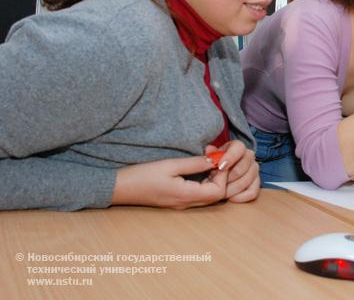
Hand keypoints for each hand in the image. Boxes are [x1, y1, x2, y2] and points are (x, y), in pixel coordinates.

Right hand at [112, 156, 226, 208]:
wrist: (119, 188)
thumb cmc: (142, 175)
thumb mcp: (170, 165)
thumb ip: (194, 164)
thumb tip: (214, 160)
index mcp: (186, 196)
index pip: (218, 192)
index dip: (223, 176)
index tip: (218, 159)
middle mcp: (186, 204)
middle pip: (216, 196)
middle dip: (221, 176)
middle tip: (215, 158)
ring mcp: (182, 204)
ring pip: (209, 196)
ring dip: (213, 179)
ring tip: (208, 161)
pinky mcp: (177, 201)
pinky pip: (199, 195)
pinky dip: (205, 182)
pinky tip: (200, 169)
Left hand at [205, 140, 259, 202]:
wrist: (216, 177)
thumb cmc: (212, 166)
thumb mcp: (208, 158)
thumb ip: (209, 155)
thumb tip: (209, 150)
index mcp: (237, 147)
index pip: (239, 148)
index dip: (231, 157)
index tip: (220, 167)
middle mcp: (249, 157)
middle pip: (245, 165)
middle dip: (230, 177)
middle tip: (217, 183)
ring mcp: (254, 170)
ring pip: (248, 179)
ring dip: (233, 188)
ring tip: (220, 193)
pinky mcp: (255, 185)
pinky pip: (253, 192)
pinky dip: (241, 197)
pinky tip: (230, 198)